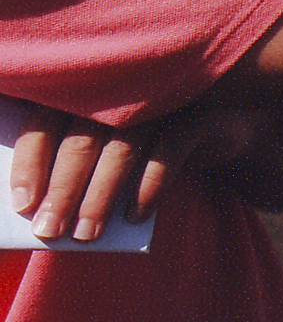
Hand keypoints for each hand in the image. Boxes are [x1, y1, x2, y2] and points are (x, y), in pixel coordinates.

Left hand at [9, 104, 267, 240]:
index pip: (45, 119)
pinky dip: (148, 185)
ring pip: (123, 147)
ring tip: (87, 234)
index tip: (22, 204)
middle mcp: (125, 87)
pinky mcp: (200, 115)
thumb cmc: (145, 146)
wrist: (220, 132)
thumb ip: (74, 163)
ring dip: (101, 196)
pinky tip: (134, 215)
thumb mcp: (105, 151)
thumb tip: (41, 206)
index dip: (30, 161)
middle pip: (82, 138)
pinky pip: (169, 150)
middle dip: (64, 190)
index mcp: (91, 87)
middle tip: (49, 231)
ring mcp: (164, 98)